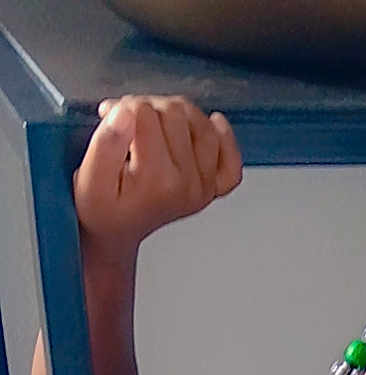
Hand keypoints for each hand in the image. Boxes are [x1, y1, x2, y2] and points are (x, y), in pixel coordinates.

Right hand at [74, 95, 242, 249]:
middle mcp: (187, 183)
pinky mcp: (213, 187)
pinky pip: (231, 159)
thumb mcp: (89, 177)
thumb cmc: (101, 207)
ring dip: (174, 114)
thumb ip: (105, 143)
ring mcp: (203, 186)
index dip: (122, 107)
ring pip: (199, 121)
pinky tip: (212, 124)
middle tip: (129, 125)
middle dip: (147, 108)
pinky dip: (222, 137)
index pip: (144, 112)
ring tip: (152, 127)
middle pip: (174, 112)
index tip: (110, 120)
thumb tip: (125, 112)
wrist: (115, 231)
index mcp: (157, 180)